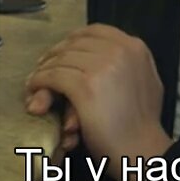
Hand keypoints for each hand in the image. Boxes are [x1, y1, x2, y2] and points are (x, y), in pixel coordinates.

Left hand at [25, 24, 172, 180]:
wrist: (142, 150)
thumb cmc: (142, 123)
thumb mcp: (144, 81)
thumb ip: (126, 65)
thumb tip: (96, 58)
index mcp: (135, 47)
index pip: (95, 31)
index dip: (73, 41)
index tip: (61, 54)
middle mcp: (120, 50)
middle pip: (74, 44)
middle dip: (55, 56)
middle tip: (43, 70)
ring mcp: (103, 66)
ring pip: (61, 60)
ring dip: (44, 72)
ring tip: (36, 85)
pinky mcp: (85, 86)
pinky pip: (53, 76)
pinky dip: (40, 84)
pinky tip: (35, 93)